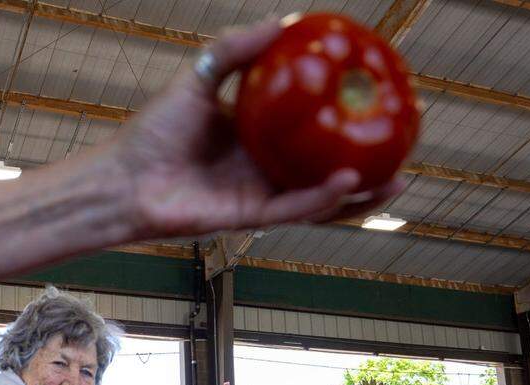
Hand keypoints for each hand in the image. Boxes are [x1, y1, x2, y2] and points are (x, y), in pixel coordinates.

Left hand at [109, 18, 404, 239]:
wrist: (124, 177)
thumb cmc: (153, 131)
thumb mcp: (200, 78)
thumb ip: (237, 50)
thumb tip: (286, 20)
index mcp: (258, 137)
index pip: (312, 131)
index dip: (347, 122)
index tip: (382, 104)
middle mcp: (263, 168)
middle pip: (326, 171)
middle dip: (368, 166)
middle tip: (405, 151)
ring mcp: (258, 196)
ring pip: (319, 200)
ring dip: (357, 194)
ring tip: (395, 180)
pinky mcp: (247, 219)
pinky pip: (291, 210)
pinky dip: (319, 199)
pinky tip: (348, 184)